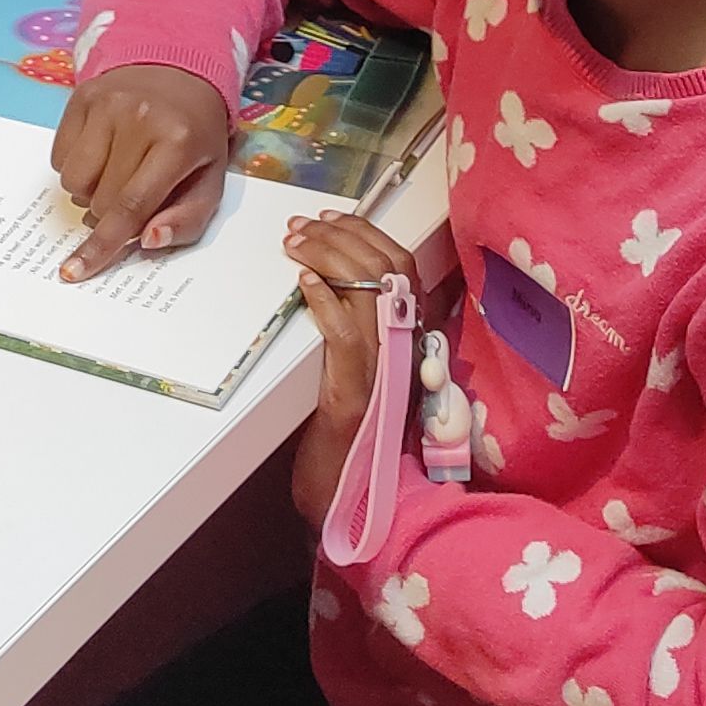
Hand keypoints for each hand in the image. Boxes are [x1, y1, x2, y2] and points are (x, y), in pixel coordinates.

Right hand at [48, 65, 234, 280]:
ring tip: (116, 170)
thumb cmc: (195, 136)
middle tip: (133, 192)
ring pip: (72, 182)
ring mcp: (106, 103)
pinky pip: (58, 158)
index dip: (103, 244)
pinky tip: (102, 151)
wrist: (177, 71)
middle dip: (111, 213)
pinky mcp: (82, 96)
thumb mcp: (209, 181)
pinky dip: (76, 167)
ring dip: (90, 191)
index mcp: (178, 142)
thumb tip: (149, 241)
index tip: (75, 271)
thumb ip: (185, 220)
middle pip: (100, 200)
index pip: (132, 205)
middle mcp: (139, 118)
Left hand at [285, 210, 415, 519]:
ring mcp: (385, 366)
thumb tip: (329, 277)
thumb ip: (359, 324)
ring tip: (294, 243)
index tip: (332, 216)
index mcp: (411, 334)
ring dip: (327, 256)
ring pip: (367, 290)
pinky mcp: (358, 390)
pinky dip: (324, 302)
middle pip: (387, 266)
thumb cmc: (352, 427)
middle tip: (301, 226)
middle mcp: (407, 344)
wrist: (351, 488)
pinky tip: (303, 284)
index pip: (403, 263)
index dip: (368, 233)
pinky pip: (345, 334)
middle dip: (342, 234)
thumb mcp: (363, 366)